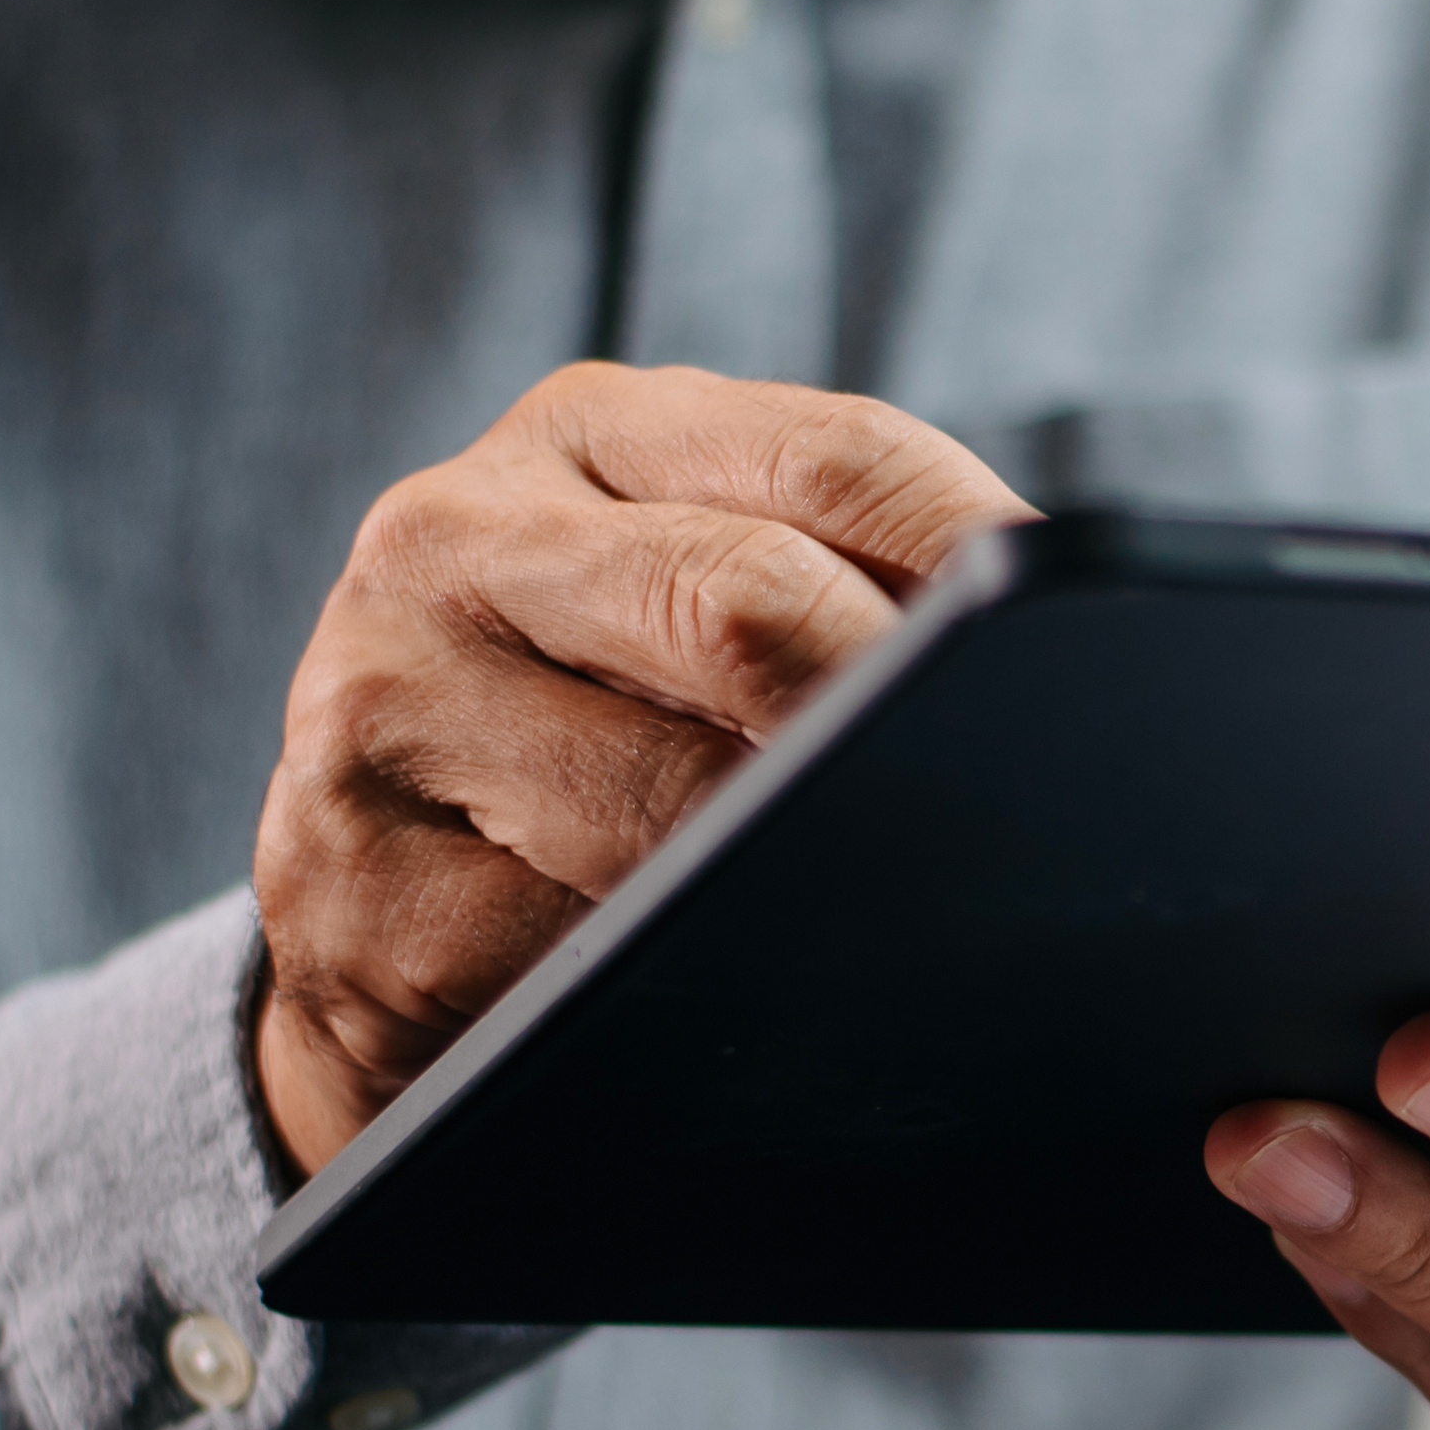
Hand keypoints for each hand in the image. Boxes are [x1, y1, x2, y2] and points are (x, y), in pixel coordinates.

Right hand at [250, 366, 1027, 1177]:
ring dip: (786, 874)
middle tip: (985, 801)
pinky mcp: (348, 887)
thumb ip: (839, 594)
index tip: (1081, 655)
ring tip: (856, 908)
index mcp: (581, 438)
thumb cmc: (598, 755)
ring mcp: (373, 702)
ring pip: (664, 802)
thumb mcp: (693, 627)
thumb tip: (1053, 655)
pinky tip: (699, 990)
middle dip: (885, 716)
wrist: (368, 932)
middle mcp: (452, 536)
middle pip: (747, 605)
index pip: (838, 455)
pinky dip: (667, 982)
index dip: (983, 560)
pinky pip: (571, 949)